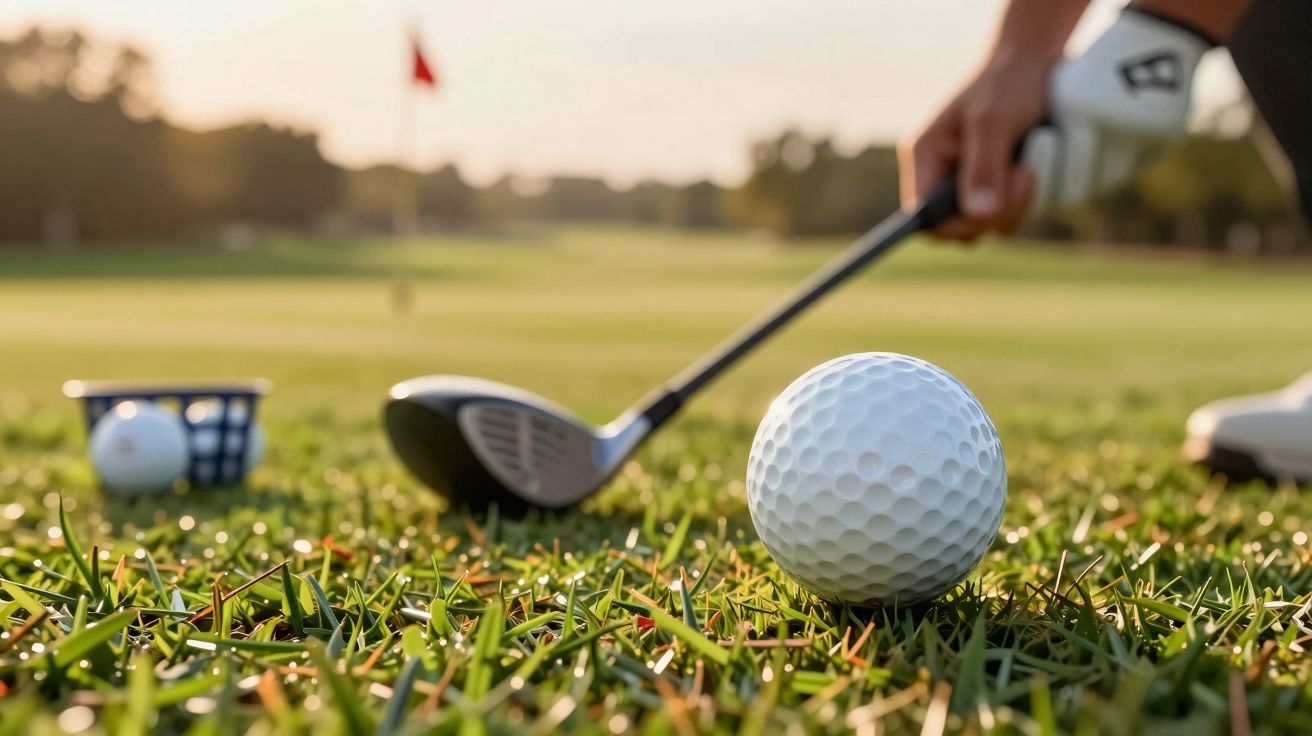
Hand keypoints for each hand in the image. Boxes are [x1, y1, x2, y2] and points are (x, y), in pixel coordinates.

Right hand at [898, 52, 1048, 241]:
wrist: (1033, 64)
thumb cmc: (1007, 82)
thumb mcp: (994, 120)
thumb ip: (984, 167)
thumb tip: (979, 215)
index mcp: (925, 157)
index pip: (921, 216)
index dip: (951, 224)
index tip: (989, 209)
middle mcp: (940, 176)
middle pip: (955, 228)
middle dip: (992, 213)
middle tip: (1023, 175)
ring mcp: (966, 184)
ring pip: (984, 225)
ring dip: (1014, 206)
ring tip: (1029, 167)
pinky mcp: (991, 188)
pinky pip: (1004, 216)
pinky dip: (1023, 202)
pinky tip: (1032, 169)